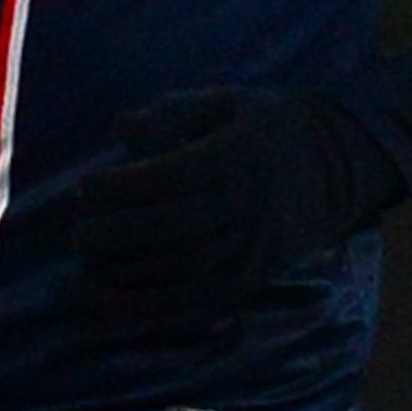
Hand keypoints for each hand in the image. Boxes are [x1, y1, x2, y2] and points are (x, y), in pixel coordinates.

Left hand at [71, 87, 368, 324]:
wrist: (331, 165)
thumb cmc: (257, 128)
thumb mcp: (222, 102)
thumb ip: (169, 111)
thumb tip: (118, 130)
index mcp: (242, 153)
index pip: (173, 176)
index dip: (120, 186)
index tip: (84, 186)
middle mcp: (250, 203)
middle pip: (175, 226)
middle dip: (114, 234)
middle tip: (79, 233)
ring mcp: (253, 245)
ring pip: (184, 268)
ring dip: (124, 273)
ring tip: (87, 263)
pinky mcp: (249, 278)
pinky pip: (197, 302)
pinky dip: (147, 308)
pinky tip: (105, 301)